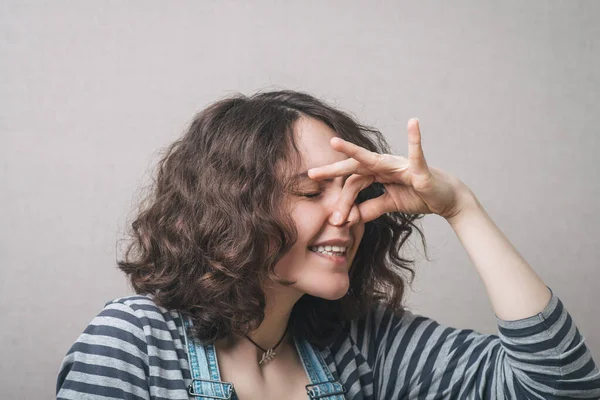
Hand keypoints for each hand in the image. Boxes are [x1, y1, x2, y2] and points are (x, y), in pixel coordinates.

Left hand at [307, 118, 474, 223]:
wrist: (445, 199)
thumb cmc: (418, 196)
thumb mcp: (390, 204)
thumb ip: (370, 209)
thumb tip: (349, 218)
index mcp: (377, 173)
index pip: (353, 183)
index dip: (343, 201)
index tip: (335, 220)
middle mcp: (385, 165)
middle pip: (355, 167)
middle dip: (333, 170)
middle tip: (311, 174)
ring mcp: (401, 165)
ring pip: (373, 159)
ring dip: (354, 152)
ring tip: (335, 143)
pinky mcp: (419, 169)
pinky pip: (416, 153)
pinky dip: (415, 139)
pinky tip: (413, 123)